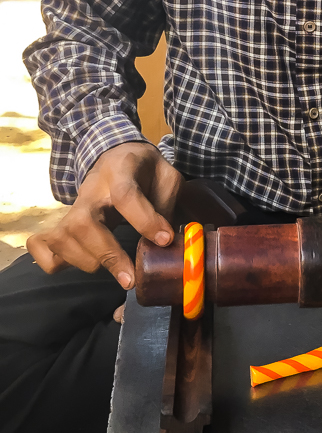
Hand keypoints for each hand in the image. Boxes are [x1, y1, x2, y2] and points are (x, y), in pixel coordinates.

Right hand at [27, 141, 181, 288]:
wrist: (117, 154)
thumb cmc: (145, 169)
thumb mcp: (167, 176)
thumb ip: (168, 205)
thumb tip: (166, 242)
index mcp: (120, 172)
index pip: (125, 195)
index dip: (144, 220)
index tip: (164, 240)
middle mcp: (90, 191)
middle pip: (82, 223)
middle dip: (107, 255)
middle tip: (131, 278)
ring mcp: (72, 207)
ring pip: (61, 238)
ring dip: (86, 261)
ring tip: (114, 270)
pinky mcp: (61, 221)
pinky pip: (42, 245)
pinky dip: (53, 261)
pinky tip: (78, 264)